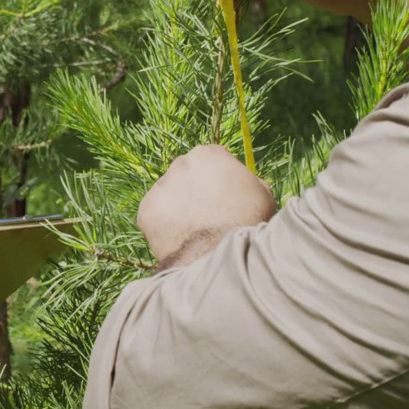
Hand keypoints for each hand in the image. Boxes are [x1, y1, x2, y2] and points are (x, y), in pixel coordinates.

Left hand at [137, 145, 276, 267]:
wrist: (220, 254)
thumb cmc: (248, 222)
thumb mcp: (263, 195)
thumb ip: (248, 181)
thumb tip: (242, 184)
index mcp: (208, 154)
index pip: (211, 158)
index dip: (219, 177)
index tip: (223, 194)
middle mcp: (179, 164)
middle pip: (187, 175)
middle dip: (195, 190)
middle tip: (208, 215)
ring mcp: (160, 187)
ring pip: (169, 196)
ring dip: (179, 208)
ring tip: (194, 231)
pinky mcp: (145, 210)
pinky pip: (155, 216)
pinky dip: (164, 226)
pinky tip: (180, 239)